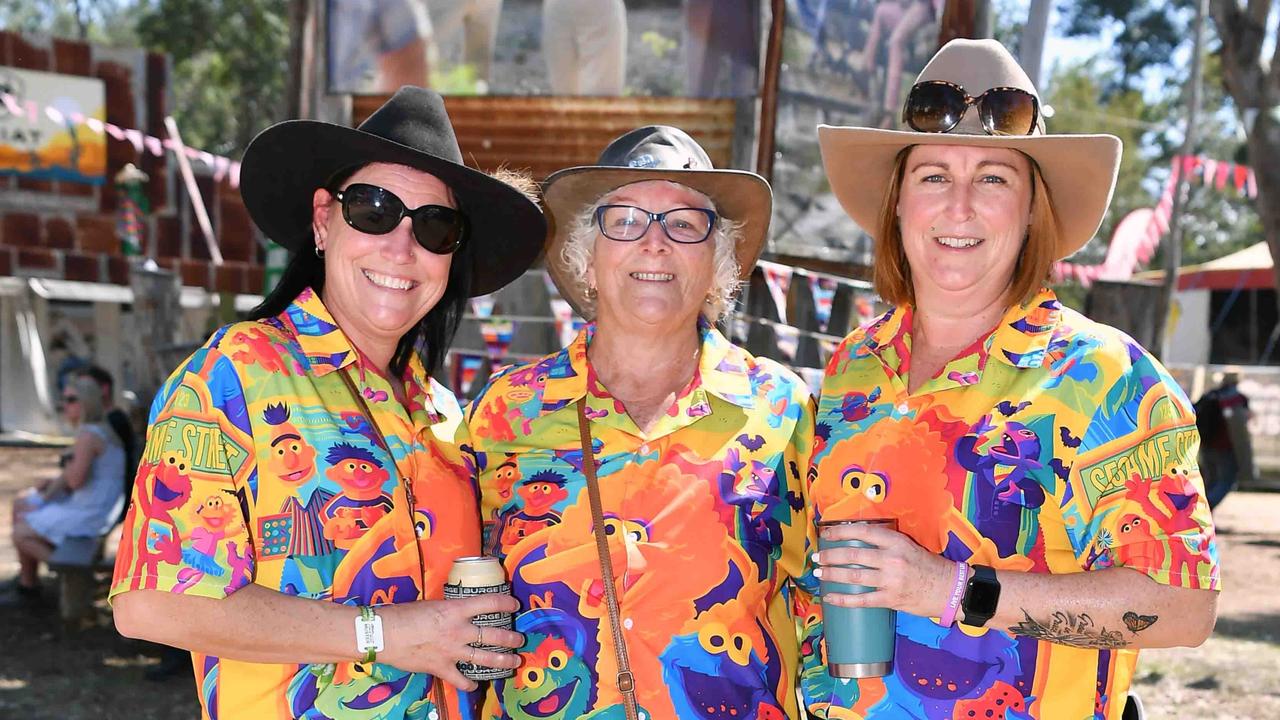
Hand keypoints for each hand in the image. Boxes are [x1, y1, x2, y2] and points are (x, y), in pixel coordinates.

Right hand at [378, 593, 523, 690]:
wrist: (384, 634)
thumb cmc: (404, 614)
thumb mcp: (432, 604)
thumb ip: (449, 610)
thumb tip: (459, 611)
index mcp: (456, 610)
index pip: (490, 603)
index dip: (506, 603)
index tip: (514, 604)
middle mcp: (459, 631)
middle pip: (494, 635)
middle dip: (511, 638)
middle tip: (519, 639)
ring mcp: (452, 651)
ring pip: (485, 658)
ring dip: (502, 661)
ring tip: (513, 662)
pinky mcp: (442, 668)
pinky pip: (461, 680)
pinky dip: (469, 683)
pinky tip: (475, 684)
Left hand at [813, 522, 951, 618]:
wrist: (950, 589)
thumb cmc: (928, 566)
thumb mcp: (908, 546)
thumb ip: (886, 543)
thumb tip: (858, 540)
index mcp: (896, 542)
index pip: (862, 532)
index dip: (840, 531)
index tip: (826, 534)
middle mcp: (891, 559)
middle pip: (852, 555)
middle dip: (830, 556)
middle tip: (817, 557)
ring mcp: (891, 580)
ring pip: (853, 576)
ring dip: (832, 574)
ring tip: (819, 573)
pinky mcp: (891, 599)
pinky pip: (861, 600)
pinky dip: (843, 599)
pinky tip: (830, 597)